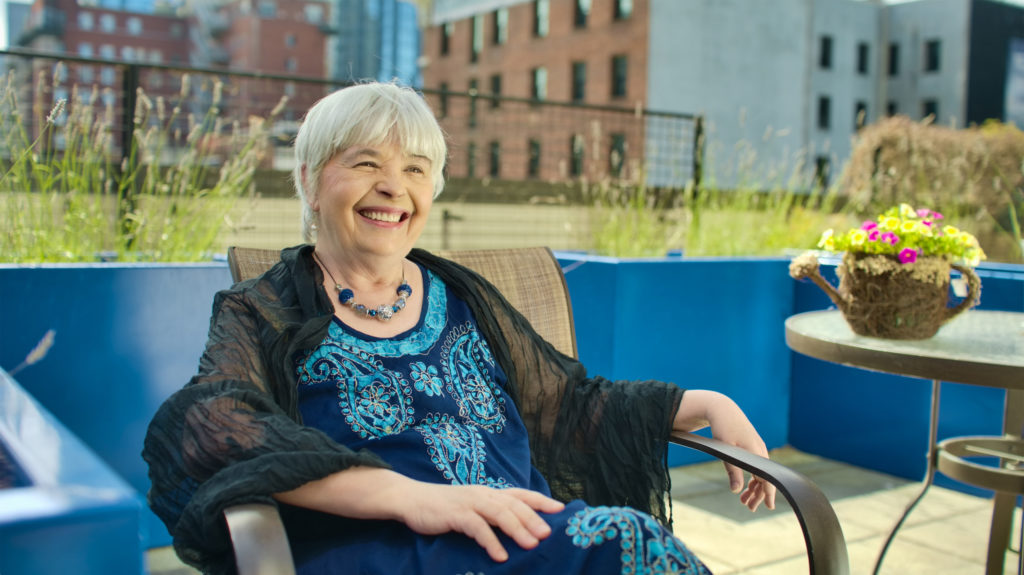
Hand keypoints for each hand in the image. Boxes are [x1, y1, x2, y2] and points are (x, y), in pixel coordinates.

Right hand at [397, 483, 565, 561]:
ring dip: (517, 529)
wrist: (411, 499)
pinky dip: (491, 541)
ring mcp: (469, 502)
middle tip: (548, 535)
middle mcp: (483, 494)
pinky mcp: (455, 514)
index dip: (541, 500)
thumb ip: (490, 514)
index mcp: (489, 492)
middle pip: (514, 504)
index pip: (520, 494)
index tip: (561, 509)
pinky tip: (500, 556)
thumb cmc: (443, 507)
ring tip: (531, 545)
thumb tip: (514, 529)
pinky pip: (477, 527)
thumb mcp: (471, 507)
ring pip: (500, 513)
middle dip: (533, 519)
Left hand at [673, 390, 776, 511]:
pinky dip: (752, 477)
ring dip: (753, 487)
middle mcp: (760, 451)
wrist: (722, 409)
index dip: (768, 494)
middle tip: (748, 507)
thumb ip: (733, 471)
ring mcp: (757, 448)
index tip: (768, 507)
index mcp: (756, 452)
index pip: (767, 478)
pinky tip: (744, 485)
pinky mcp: (752, 446)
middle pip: (764, 478)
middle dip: (758, 494)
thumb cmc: (723, 428)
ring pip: (760, 473)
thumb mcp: (725, 451)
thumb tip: (737, 490)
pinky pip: (756, 466)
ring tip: (743, 500)